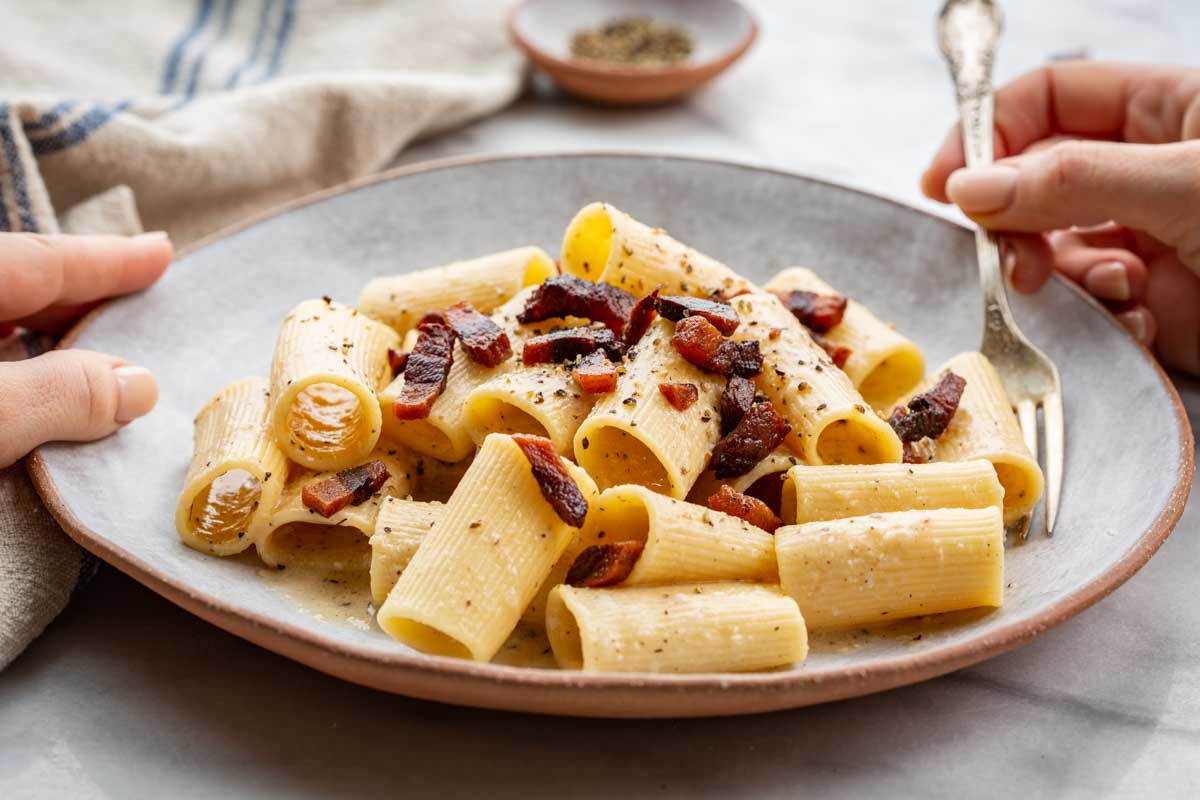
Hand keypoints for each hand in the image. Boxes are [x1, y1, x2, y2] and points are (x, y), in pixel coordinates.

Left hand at [0, 232, 172, 467]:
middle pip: (15, 287)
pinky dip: (17, 375)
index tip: (161, 253)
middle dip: (79, 297)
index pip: (41, 262)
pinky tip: (30, 391)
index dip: (106, 261)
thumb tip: (140, 384)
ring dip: (47, 343)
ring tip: (93, 353)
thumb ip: (61, 394)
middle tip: (136, 301)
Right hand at [921, 61, 1199, 372]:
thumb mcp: (1184, 184)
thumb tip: (970, 187)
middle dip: (1014, 220)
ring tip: (1106, 291)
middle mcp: (1143, 172)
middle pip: (1033, 179)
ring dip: (1062, 276)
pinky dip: (1101, 319)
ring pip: (1053, 249)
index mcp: (1162, 112)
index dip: (987, 134)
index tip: (945, 184)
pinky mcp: (1154, 302)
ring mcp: (1146, 238)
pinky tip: (1142, 320)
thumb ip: (1071, 180)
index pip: (1045, 101)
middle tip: (1008, 257)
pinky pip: (1090, 305)